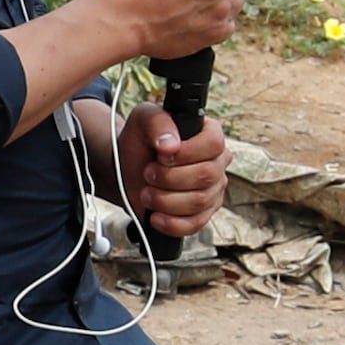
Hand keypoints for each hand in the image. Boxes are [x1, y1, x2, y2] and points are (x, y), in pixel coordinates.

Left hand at [116, 103, 230, 240]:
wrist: (127, 170)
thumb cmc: (140, 142)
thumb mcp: (143, 120)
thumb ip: (157, 122)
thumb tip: (171, 145)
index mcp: (209, 134)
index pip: (214, 143)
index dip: (186, 152)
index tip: (161, 155)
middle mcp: (217, 162)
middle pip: (206, 175)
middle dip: (169, 178)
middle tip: (148, 173)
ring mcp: (213, 190)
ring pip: (199, 201)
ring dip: (164, 200)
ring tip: (146, 192)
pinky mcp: (203, 214)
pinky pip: (195, 224)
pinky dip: (171, 223)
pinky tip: (155, 216)